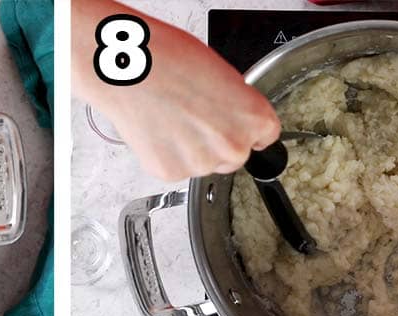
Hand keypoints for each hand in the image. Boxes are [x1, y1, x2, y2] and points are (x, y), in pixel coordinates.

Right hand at [73, 0, 280, 179]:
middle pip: (233, 157)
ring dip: (189, 150)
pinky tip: (159, 130)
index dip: (244, 128)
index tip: (233, 124)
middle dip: (216, 143)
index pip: (265, 137)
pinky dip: (167, 155)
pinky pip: (175, 169)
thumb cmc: (172, 61)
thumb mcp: (222, 75)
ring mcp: (202, 164)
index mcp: (254, 119)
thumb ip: (235, 105)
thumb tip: (229, 117)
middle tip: (194, 117)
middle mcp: (233, 147)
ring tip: (171, 119)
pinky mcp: (171, 173)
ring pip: (202, 164)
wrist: (132, 69)